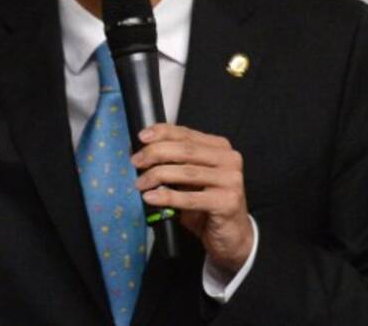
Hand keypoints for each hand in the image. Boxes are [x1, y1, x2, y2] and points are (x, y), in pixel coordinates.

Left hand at [131, 123, 252, 272]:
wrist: (231, 235)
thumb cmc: (206, 203)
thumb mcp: (189, 179)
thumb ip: (173, 163)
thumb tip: (140, 153)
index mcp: (220, 148)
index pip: (186, 134)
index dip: (162, 133)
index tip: (141, 137)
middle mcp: (229, 160)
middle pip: (185, 150)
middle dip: (155, 153)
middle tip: (136, 162)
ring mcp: (231, 181)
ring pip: (186, 173)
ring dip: (157, 176)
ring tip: (140, 183)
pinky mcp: (227, 202)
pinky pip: (190, 198)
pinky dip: (167, 197)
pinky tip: (151, 197)